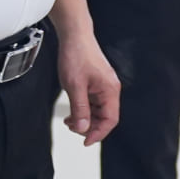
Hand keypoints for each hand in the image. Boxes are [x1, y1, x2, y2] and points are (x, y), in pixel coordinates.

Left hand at [56, 29, 121, 145]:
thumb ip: (80, 109)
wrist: (74, 36)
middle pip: (105, 117)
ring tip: (69, 121)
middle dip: (89, 126)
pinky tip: (72, 112)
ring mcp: (103, 86)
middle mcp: (110, 89)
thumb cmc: (76, 56)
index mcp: (110, 90)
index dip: (98, 133)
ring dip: (85, 119)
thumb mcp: (74, 86)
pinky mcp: (96, 83)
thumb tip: (83, 129)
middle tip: (72, 128)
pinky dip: (83, 110)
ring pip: (98, 111)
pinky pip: (93, 102)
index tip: (85, 142)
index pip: (110, 120)